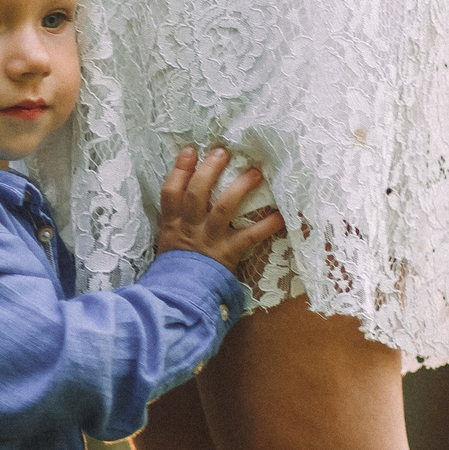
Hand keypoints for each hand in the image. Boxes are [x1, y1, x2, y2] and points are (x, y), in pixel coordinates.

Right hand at [156, 146, 284, 276]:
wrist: (179, 299)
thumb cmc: (175, 272)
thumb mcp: (168, 244)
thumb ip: (178, 223)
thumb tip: (191, 198)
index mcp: (173, 224)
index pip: (171, 192)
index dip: (180, 169)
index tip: (190, 150)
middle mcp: (190, 227)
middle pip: (197, 193)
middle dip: (209, 170)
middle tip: (223, 151)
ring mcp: (210, 239)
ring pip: (223, 208)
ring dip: (240, 188)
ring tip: (255, 172)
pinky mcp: (228, 253)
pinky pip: (249, 237)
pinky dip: (266, 227)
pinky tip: (280, 216)